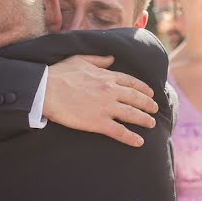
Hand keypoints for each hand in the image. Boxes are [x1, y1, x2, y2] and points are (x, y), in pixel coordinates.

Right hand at [43, 55, 158, 146]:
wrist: (46, 89)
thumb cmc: (59, 73)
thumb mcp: (80, 59)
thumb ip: (98, 59)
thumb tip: (112, 58)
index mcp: (107, 76)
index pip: (131, 82)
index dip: (143, 88)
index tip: (150, 92)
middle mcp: (111, 91)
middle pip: (136, 98)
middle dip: (148, 104)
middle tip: (155, 109)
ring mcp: (107, 107)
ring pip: (132, 114)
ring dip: (144, 120)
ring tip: (152, 124)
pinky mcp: (99, 122)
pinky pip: (120, 131)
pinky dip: (131, 137)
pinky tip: (139, 142)